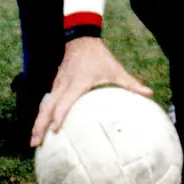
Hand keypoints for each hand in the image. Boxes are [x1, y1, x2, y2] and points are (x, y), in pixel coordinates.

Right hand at [29, 36, 151, 147]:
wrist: (82, 40)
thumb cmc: (100, 57)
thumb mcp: (116, 69)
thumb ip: (130, 84)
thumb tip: (149, 94)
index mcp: (78, 83)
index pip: (65, 102)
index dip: (59, 116)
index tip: (55, 131)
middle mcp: (63, 85)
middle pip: (47, 107)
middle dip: (40, 125)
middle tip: (35, 143)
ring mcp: (57, 85)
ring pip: (44, 106)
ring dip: (37, 123)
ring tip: (34, 140)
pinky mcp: (55, 85)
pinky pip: (46, 102)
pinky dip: (41, 115)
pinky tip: (41, 126)